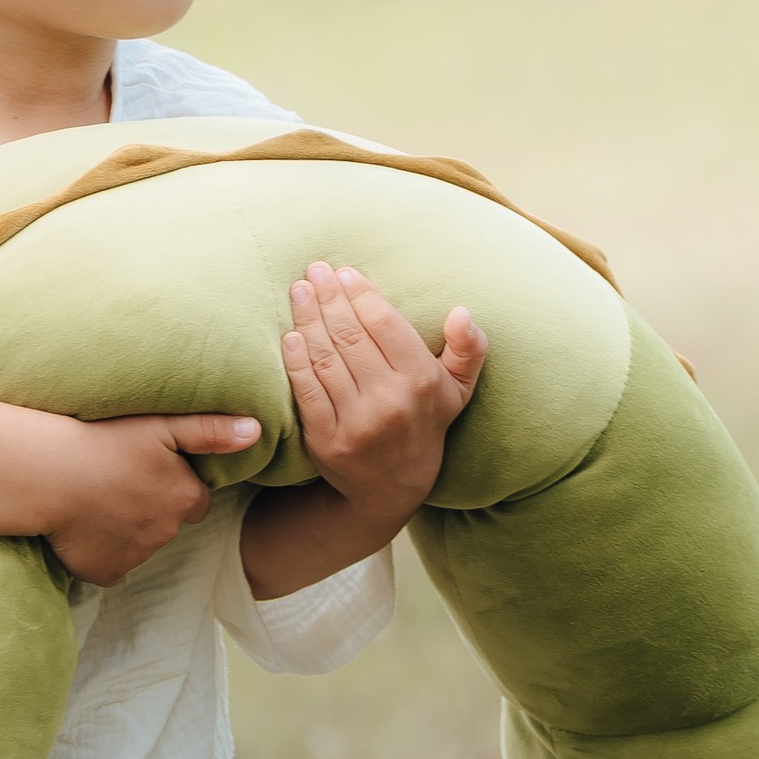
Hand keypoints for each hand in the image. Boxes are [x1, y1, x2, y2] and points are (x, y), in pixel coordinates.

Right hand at [40, 408, 261, 585]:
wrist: (46, 473)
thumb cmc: (102, 440)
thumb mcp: (160, 425)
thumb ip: (210, 430)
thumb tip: (256, 431)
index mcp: (185, 498)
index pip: (194, 500)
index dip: (174, 486)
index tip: (148, 471)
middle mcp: (167, 532)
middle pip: (168, 524)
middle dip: (151, 509)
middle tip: (119, 483)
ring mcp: (136, 556)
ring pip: (140, 545)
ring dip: (126, 530)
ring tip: (96, 501)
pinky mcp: (106, 573)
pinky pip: (111, 566)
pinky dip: (101, 552)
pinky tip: (83, 528)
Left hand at [281, 262, 485, 526]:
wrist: (392, 488)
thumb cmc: (424, 423)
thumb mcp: (457, 390)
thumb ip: (468, 349)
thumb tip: (462, 312)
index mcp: (422, 381)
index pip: (386, 325)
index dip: (362, 294)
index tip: (344, 272)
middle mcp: (390, 401)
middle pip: (351, 335)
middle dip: (329, 297)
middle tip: (314, 270)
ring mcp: (357, 422)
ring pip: (326, 358)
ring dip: (308, 319)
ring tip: (299, 291)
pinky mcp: (327, 440)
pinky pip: (308, 390)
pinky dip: (296, 360)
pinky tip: (290, 335)